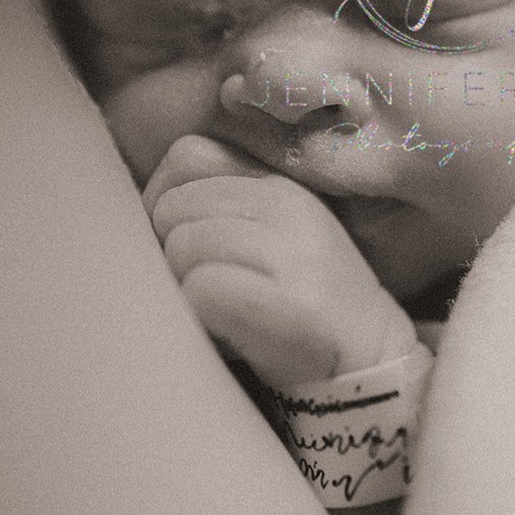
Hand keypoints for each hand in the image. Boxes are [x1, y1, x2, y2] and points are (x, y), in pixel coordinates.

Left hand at [142, 135, 417, 386]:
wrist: (369, 359)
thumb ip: (222, 203)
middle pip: (174, 207)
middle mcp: (290, 209)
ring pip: (182, 246)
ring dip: (185, 289)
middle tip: (206, 288)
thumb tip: (146, 203)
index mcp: (280, 185)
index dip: (164, 199)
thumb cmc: (299, 298)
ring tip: (222, 312)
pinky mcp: (291, 305)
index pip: (187, 155)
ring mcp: (294, 255)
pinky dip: (200, 318)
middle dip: (172, 253)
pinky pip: (201, 290)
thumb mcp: (273, 233)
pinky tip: (228, 334)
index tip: (182, 242)